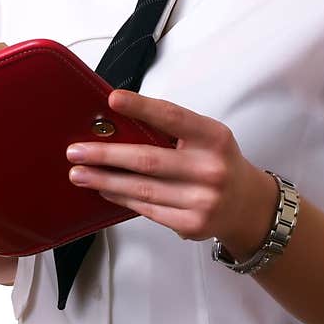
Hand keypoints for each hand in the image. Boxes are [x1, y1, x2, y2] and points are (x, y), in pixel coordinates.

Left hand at [66, 89, 277, 255]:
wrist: (248, 206)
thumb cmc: (218, 162)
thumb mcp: (206, 138)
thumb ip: (171, 132)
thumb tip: (117, 125)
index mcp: (213, 137)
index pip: (172, 117)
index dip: (141, 107)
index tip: (112, 99)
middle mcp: (210, 168)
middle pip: (147, 160)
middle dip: (106, 155)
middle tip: (76, 151)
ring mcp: (202, 200)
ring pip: (142, 189)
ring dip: (105, 181)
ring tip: (80, 174)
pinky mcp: (192, 224)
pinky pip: (147, 210)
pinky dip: (121, 199)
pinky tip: (105, 191)